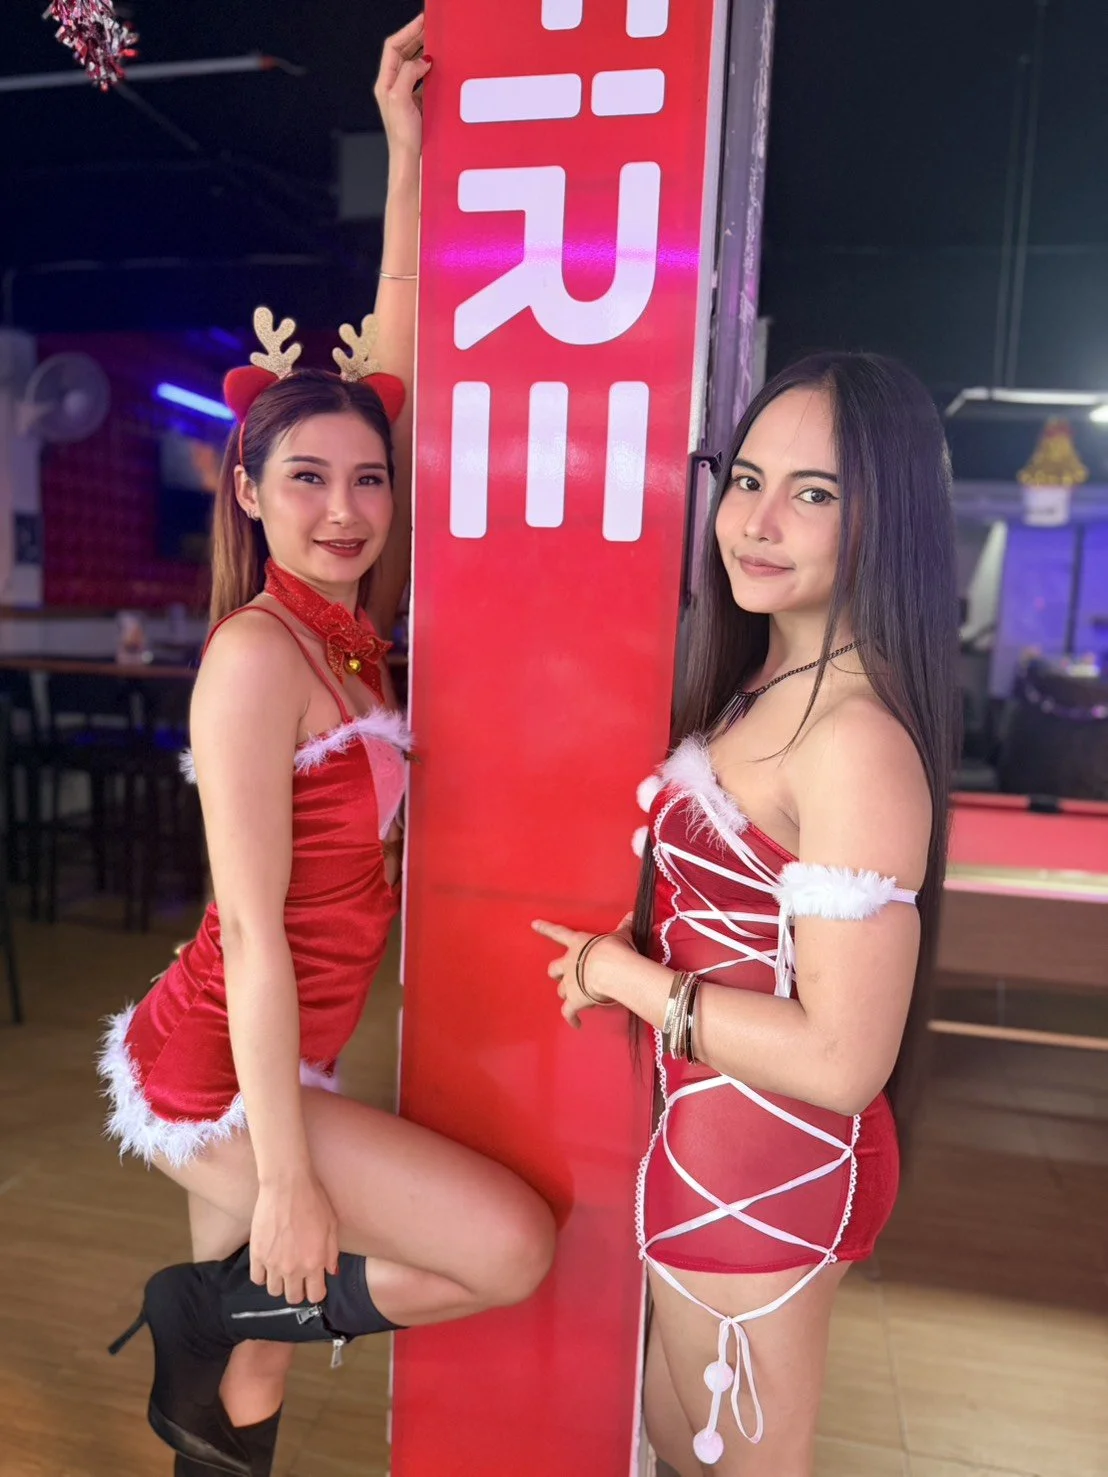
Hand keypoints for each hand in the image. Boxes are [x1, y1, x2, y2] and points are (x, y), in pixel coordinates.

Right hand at [250, 1173, 338, 1305]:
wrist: (287, 1185)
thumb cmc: (313, 1201)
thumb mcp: (332, 1225)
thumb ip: (332, 1253)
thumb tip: (331, 1272)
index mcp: (314, 1262)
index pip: (315, 1295)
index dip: (316, 1291)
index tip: (315, 1284)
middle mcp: (293, 1268)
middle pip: (293, 1298)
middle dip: (298, 1290)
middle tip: (299, 1277)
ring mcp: (273, 1263)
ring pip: (274, 1291)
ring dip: (280, 1283)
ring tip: (283, 1269)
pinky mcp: (257, 1254)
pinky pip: (257, 1278)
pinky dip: (263, 1275)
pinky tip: (269, 1263)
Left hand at [374, 14, 429, 161]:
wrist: (411, 163)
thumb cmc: (403, 138)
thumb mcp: (400, 100)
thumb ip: (408, 74)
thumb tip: (421, 60)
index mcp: (385, 83)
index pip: (393, 47)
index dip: (408, 31)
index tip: (423, 21)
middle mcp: (393, 87)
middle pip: (404, 53)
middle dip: (417, 38)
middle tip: (433, 27)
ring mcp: (406, 96)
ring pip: (415, 66)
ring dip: (426, 53)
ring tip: (438, 43)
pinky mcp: (418, 106)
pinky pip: (424, 81)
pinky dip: (432, 71)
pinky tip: (441, 69)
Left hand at [531, 913, 636, 1029]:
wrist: (610, 969)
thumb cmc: (614, 949)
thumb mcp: (620, 935)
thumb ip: (623, 927)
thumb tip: (631, 915)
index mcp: (578, 943)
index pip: (558, 933)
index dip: (546, 929)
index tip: (534, 924)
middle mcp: (569, 963)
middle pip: (554, 969)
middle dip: (557, 973)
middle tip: (564, 976)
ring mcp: (570, 983)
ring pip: (561, 991)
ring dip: (567, 994)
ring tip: (578, 999)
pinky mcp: (574, 1000)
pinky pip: (569, 1012)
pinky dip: (571, 1018)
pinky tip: (576, 1024)